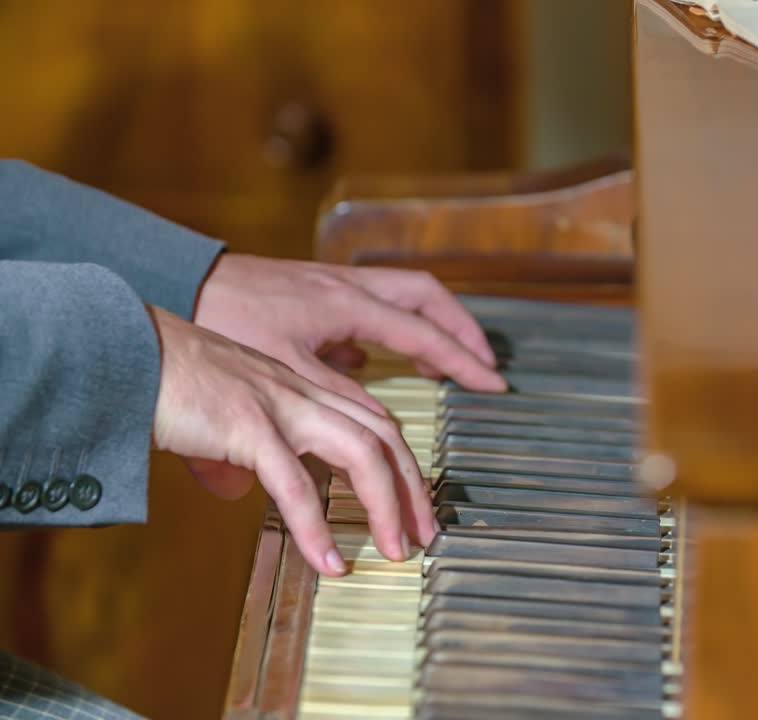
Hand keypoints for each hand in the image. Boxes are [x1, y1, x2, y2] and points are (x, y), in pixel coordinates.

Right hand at [148, 306, 434, 575]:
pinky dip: (316, 525)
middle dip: (413, 486)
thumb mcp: (216, 415)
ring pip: (359, 452)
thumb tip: (239, 490)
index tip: (415, 500)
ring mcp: (277, 405)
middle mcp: (299, 390)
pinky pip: (293, 482)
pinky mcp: (246, 425)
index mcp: (297, 384)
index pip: (372, 419)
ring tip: (397, 549)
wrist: (118, 349)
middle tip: (426, 533)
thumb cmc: (162, 380)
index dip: (401, 459)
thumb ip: (239, 449)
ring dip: (385, 505)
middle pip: (383, 434)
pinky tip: (328, 559)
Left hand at [193, 254, 504, 413]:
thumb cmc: (223, 318)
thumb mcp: (284, 368)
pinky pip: (370, 303)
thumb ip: (337, 397)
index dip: (464, 362)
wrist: (175, 279)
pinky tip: (373, 357)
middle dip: (462, 330)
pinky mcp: (309, 290)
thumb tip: (381, 431)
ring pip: (402, 294)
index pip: (425, 333)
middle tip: (483, 364)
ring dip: (431, 324)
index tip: (493, 385)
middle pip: (427, 297)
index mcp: (349, 303)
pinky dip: (388, 326)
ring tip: (444, 359)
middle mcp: (348, 286)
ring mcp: (331, 283)